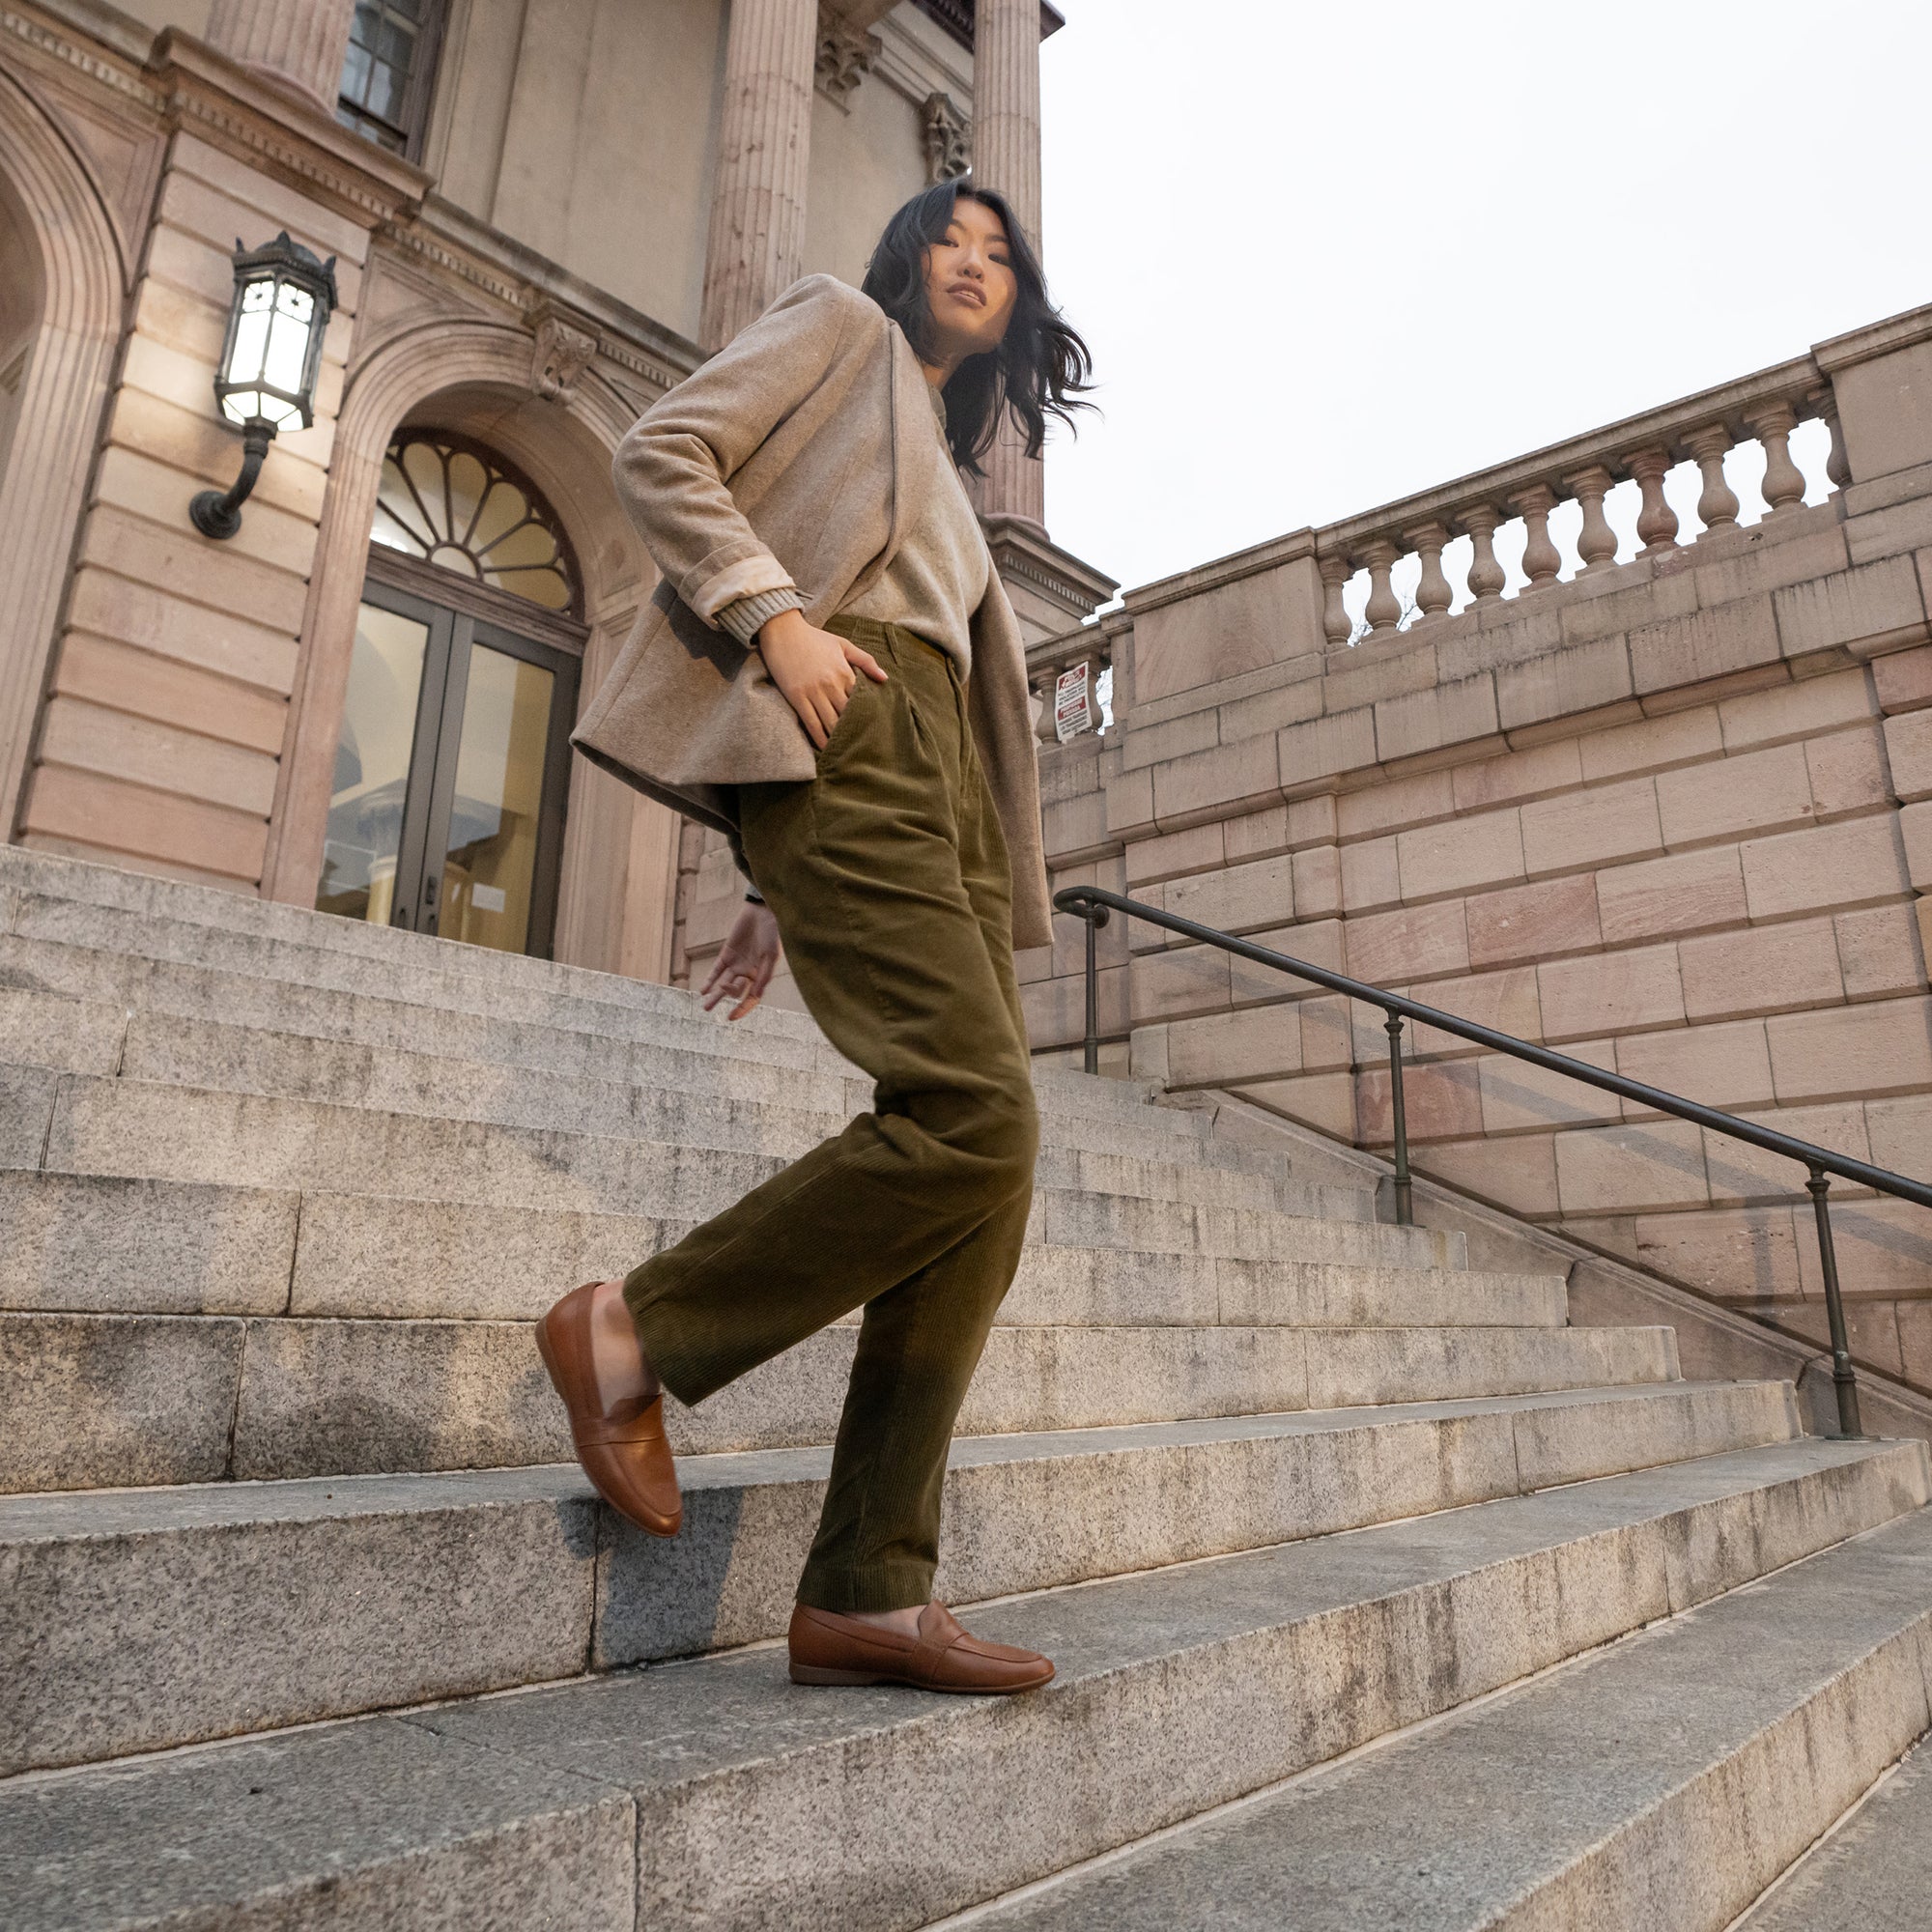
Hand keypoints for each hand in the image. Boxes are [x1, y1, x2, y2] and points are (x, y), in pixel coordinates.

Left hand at [701, 902, 779, 1019]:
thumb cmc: (771, 934)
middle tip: (708, 1007)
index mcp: (760, 975)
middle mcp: (748, 972)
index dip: (742, 1008)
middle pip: (734, 991)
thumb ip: (763, 976)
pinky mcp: (726, 954)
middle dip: (723, 999)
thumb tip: (755, 996)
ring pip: (723, 983)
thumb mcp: (770, 956)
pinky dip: (710, 980)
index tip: (731, 1017)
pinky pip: (717, 970)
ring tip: (705, 1006)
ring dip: (714, 995)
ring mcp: (736, 964)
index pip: (750, 997)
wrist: (761, 913)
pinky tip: (703, 990)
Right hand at [755, 608, 887, 748]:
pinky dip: (819, 738)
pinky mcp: (797, 697)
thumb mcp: (843, 644)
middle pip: (847, 715)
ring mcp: (813, 692)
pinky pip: (811, 723)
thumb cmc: (814, 638)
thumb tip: (884, 679)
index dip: (867, 715)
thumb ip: (865, 661)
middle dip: (854, 729)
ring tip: (846, 750)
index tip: (873, 728)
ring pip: (830, 722)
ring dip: (838, 737)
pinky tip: (825, 747)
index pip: (860, 700)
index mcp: (844, 672)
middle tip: (862, 744)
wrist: (782, 631)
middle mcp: (830, 684)